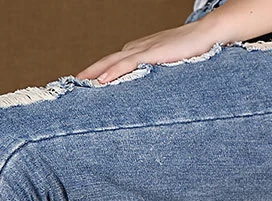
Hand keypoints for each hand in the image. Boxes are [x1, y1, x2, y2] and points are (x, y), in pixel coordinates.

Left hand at [75, 21, 218, 82]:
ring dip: (93, 74)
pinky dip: (113, 72)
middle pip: (104, 62)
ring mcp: (142, 50)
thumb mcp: (161, 63)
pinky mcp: (152, 53)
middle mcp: (134, 49)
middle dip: (86, 74)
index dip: (92, 74)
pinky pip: (127, 63)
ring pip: (111, 62)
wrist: (208, 33)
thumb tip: (135, 92)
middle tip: (68, 87)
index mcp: (135, 51)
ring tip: (78, 86)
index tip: (77, 87)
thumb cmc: (187, 49)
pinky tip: (101, 81)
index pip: (108, 64)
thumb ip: (147, 73)